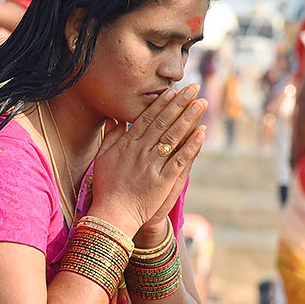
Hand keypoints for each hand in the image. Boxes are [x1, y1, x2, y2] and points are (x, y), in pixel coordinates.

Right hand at [87, 86, 205, 239]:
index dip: (161, 104)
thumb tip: (116, 118)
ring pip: (174, 136)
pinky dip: (192, 145)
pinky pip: (180, 159)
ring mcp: (152, 165)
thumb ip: (111, 137)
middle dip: (179, 104)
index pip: (147, 119)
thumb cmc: (106, 187)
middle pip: (163, 122)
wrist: (113, 214)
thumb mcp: (102, 158)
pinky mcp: (163, 180)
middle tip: (193, 89)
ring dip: (189, 118)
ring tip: (201, 104)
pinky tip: (202, 133)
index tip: (173, 91)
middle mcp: (140, 151)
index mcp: (127, 145)